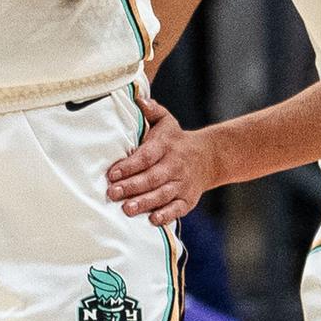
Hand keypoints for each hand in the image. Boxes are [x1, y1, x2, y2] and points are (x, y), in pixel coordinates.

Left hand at [105, 99, 218, 226]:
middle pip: (152, 177)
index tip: (111, 173)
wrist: (208, 157)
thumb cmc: (176, 139)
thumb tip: (138, 99)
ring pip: (163, 195)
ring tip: (126, 209)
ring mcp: (182, 184)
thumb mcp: (166, 120)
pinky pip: (177, 209)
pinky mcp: (188, 200)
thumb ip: (151, 110)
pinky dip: (166, 215)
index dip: (129, 165)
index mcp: (166, 146)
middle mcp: (175, 165)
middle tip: (112, 193)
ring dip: (145, 203)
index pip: (146, 156)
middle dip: (132, 187)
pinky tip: (152, 220)